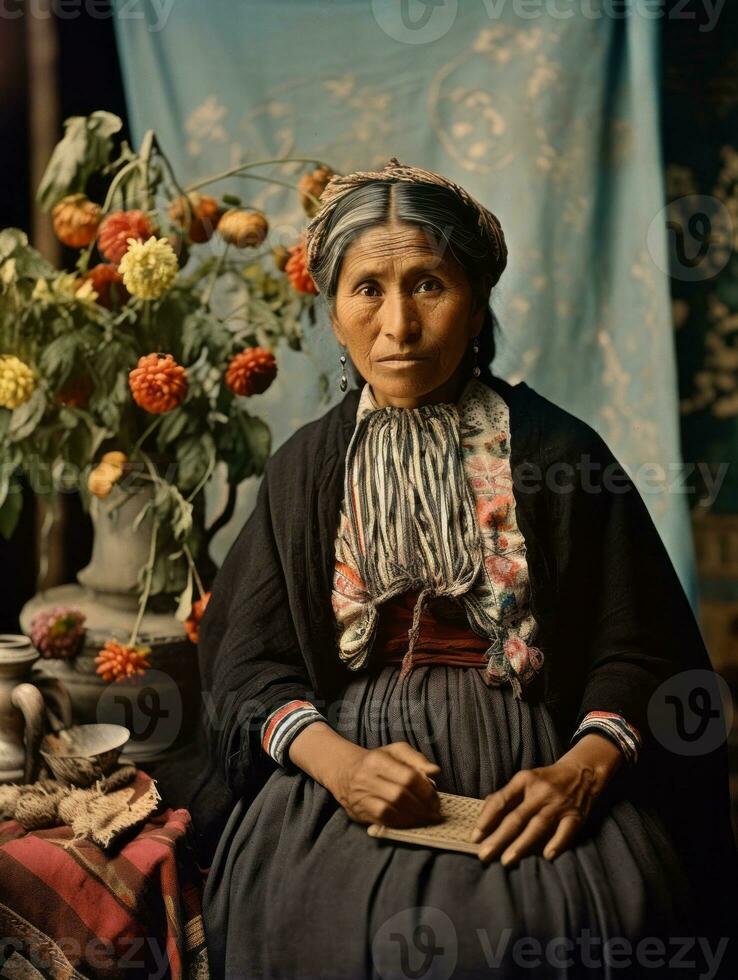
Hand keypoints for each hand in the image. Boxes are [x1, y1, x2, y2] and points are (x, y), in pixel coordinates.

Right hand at [332, 741, 441, 827]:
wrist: (346, 772)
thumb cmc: (377, 761)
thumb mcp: (396, 751)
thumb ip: (417, 759)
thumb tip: (435, 771)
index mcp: (378, 760)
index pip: (408, 777)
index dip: (426, 790)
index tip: (436, 799)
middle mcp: (367, 778)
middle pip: (400, 795)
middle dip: (422, 807)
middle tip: (434, 812)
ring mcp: (362, 796)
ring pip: (390, 811)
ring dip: (412, 818)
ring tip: (426, 819)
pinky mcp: (360, 812)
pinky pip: (383, 821)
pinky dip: (400, 823)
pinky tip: (410, 822)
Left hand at [471, 733, 622, 865]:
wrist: (582, 771)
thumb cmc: (546, 780)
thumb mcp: (525, 779)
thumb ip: (507, 796)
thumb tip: (484, 815)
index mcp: (524, 780)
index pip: (501, 800)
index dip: (486, 819)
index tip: (475, 837)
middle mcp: (540, 791)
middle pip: (516, 817)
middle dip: (498, 838)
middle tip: (484, 855)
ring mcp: (558, 804)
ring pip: (537, 826)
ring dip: (521, 845)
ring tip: (506, 860)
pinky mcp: (576, 815)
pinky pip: (565, 831)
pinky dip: (556, 843)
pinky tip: (546, 856)